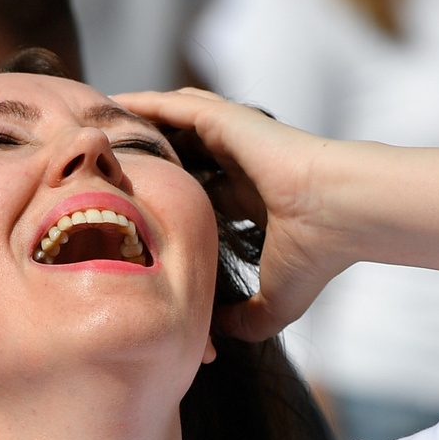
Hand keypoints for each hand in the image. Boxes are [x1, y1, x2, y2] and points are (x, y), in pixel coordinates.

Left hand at [110, 87, 347, 340]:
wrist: (340, 214)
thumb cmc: (316, 257)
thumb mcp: (275, 303)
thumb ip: (245, 320)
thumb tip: (217, 335)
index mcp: (250, 199)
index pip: (200, 192)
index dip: (169, 199)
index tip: (135, 212)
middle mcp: (239, 165)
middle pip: (181, 154)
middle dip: (148, 157)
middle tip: (106, 167)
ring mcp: (233, 139)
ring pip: (173, 125)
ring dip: (139, 127)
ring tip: (98, 130)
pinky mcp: (226, 120)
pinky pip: (172, 107)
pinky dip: (141, 104)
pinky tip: (111, 105)